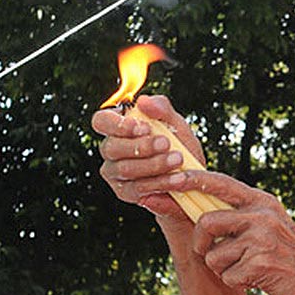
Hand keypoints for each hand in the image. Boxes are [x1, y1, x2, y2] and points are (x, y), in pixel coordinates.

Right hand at [92, 95, 204, 220]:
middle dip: (141, 146)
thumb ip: (161, 109)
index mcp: (118, 128)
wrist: (192, 177)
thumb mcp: (176, 124)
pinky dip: (160, 183)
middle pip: (111, 147)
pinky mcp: (126, 193)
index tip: (144, 127)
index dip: (118, 124)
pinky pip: (138, 189)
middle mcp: (111, 151)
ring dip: (154, 164)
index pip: (102, 121)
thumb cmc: (179, 145)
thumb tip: (143, 101)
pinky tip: (178, 179)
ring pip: (125, 169)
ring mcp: (116, 174)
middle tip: (166, 143)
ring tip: (178, 160)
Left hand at [167, 170, 294, 294]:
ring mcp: (262, 239)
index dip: (191, 181)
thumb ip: (242, 214)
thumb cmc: (289, 256)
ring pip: (214, 255)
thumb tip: (200, 211)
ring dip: (223, 269)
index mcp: (262, 201)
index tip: (170, 182)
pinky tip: (258, 280)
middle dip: (200, 243)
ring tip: (247, 269)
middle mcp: (262, 215)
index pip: (219, 184)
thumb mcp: (270, 225)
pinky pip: (227, 276)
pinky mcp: (260, 264)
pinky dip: (237, 283)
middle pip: (206, 222)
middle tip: (209, 252)